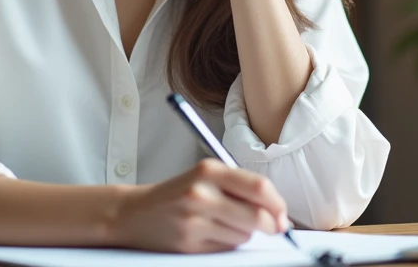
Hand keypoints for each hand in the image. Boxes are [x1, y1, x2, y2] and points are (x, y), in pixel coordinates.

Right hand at [111, 159, 288, 252]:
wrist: (135, 213)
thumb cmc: (177, 193)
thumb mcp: (205, 176)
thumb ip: (239, 186)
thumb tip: (277, 211)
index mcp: (208, 170)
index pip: (258, 187)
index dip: (278, 204)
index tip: (283, 214)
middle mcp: (201, 193)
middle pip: (257, 216)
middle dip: (270, 225)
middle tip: (273, 227)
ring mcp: (194, 220)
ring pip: (244, 235)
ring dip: (245, 233)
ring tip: (226, 223)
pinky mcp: (190, 243)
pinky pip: (227, 247)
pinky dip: (228, 243)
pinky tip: (213, 233)